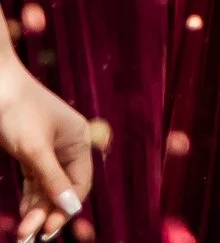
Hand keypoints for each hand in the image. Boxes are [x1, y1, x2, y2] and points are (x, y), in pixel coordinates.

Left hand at [0, 48, 87, 242]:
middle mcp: (69, 146)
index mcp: (79, 140)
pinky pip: (36, 180)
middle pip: (63, 188)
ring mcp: (50, 149)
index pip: (80, 183)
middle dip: (47, 213)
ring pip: (48, 187)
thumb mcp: (34, 149)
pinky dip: (30, 198)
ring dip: (37, 209)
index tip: (46, 230)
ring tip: (23, 233)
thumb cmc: (17, 111)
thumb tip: (71, 208)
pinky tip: (24, 214)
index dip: (66, 208)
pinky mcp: (32, 151)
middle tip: (29, 237)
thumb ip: (52, 179)